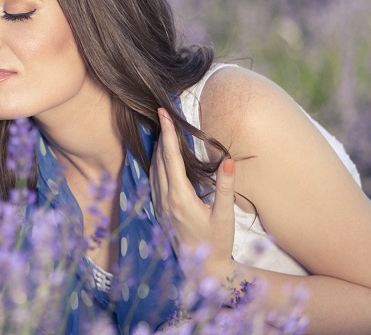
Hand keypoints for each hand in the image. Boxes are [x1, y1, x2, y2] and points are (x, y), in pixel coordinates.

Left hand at [149, 108, 236, 280]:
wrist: (202, 269)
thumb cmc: (217, 242)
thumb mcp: (225, 215)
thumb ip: (226, 187)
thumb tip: (228, 161)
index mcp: (179, 197)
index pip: (170, 157)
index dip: (167, 134)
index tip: (163, 114)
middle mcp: (164, 199)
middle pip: (159, 159)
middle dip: (161, 135)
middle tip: (162, 113)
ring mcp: (159, 205)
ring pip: (154, 169)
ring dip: (157, 148)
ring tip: (162, 129)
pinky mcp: (159, 210)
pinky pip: (153, 180)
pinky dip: (156, 163)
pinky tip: (160, 157)